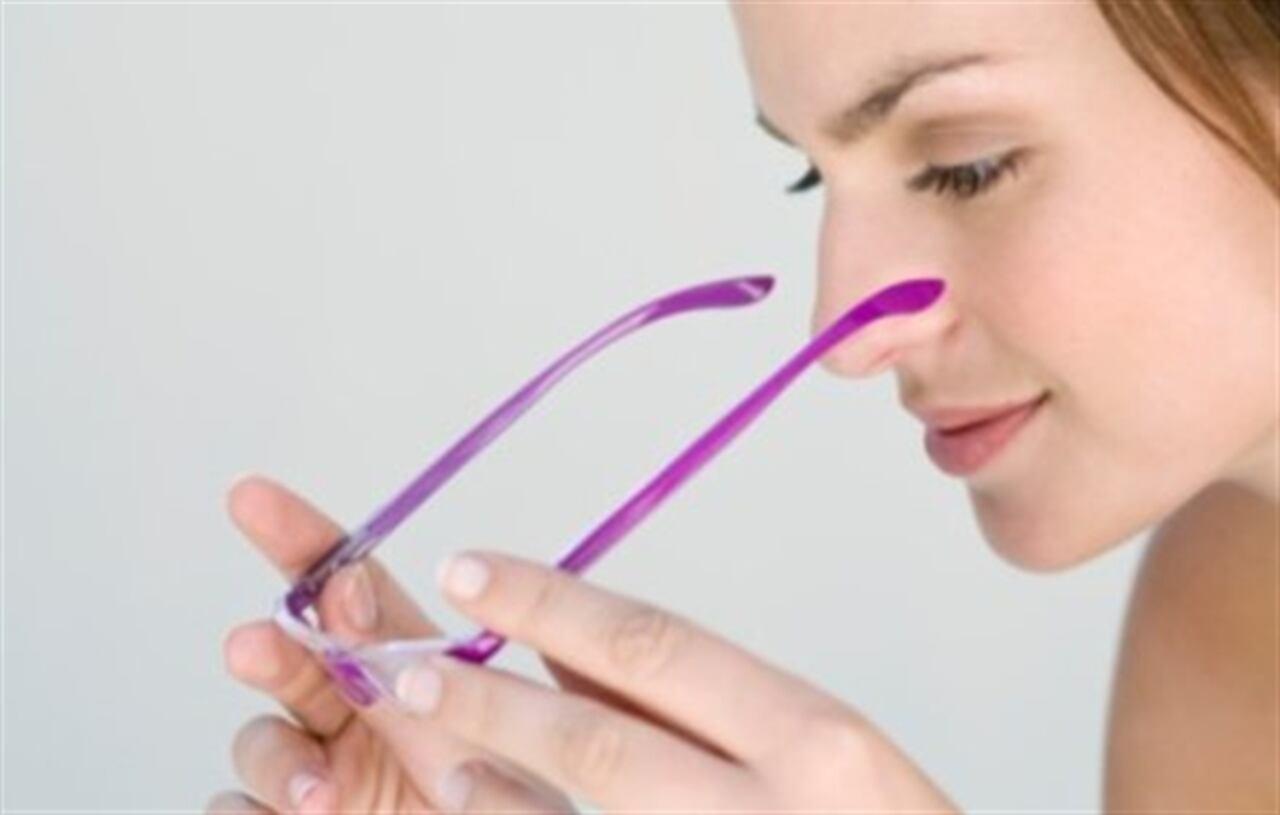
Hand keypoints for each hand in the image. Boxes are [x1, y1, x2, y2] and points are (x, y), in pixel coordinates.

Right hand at [208, 476, 577, 813]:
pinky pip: (236, 811)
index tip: (251, 496)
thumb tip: (343, 584)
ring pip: (259, 742)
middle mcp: (347, 710)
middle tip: (256, 645)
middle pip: (285, 659)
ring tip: (321, 797)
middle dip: (268, 648)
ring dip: (277, 760)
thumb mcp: (465, 720)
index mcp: (396, 664)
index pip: (343, 589)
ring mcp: (316, 770)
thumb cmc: (500, 793)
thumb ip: (396, 656)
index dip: (299, 541)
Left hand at [385, 550, 960, 812]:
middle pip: (598, 736)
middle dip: (488, 696)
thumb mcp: (822, 753)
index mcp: (816, 737)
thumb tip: (570, 652)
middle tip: (407, 661)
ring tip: (425, 740)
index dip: (547, 605)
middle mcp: (776, 806)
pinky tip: (477, 808)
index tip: (471, 575)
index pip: (653, 645)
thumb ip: (702, 702)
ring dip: (486, 779)